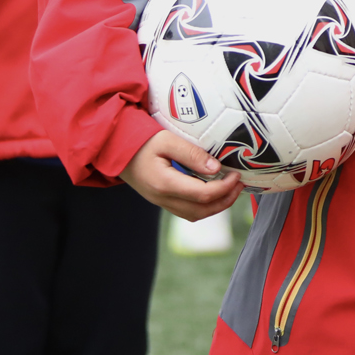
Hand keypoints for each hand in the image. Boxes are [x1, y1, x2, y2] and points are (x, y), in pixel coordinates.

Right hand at [120, 128, 244, 219]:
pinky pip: (187, 211)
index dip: (224, 187)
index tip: (236, 175)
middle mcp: (163, 198)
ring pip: (195, 214)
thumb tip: (216, 169)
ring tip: (231, 190)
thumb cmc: (141, 140)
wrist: (115, 148)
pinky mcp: (161, 200)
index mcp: (165, 183)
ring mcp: (161, 202)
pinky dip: (204, 206)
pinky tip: (213, 192)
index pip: (202, 194)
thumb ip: (192, 154)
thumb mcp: (167, 139)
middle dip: (225, 200)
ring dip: (216, 206)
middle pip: (201, 211)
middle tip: (239, 185)